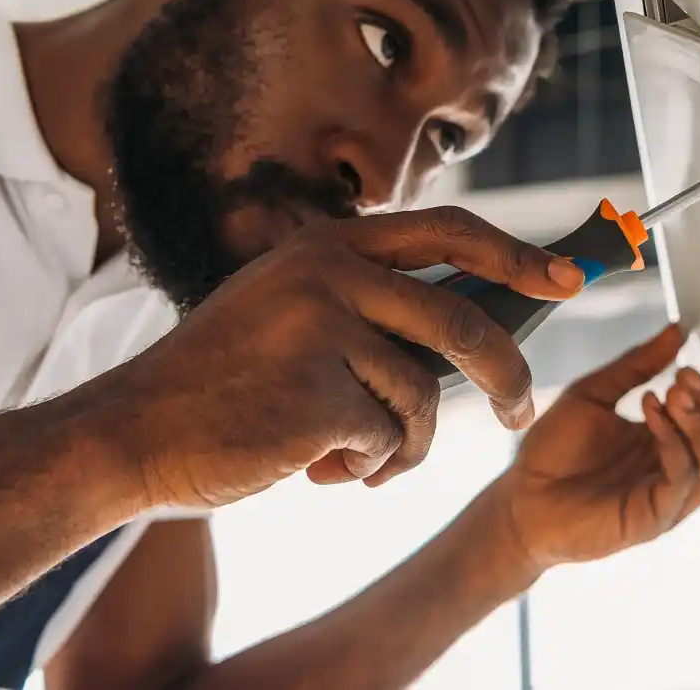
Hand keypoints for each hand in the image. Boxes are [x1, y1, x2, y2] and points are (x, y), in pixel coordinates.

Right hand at [103, 207, 584, 508]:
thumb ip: (370, 307)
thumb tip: (475, 333)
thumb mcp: (292, 312)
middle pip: (464, 324)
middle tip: (521, 414)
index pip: (449, 232)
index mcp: (327, 246)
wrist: (131, 433)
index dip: (517, 255)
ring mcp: (322, 330)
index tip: (568, 278)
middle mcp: (328, 273)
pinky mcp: (317, 394)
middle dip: (508, 376)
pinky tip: (315, 466)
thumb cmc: (224, 382)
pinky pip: (387, 440)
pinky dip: (368, 467)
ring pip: (423, 396)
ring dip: (405, 443)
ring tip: (356, 456)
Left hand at [494, 324, 699, 570]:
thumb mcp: (596, 393)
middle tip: (685, 376)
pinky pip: (683, 477)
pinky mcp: (653, 515)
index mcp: (671, 445)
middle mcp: (677, 473)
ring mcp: (669, 497)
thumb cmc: (553, 453)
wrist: (518, 499)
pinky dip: (675, 440)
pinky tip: (652, 412)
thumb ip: (638, 365)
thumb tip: (676, 331)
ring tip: (675, 391)